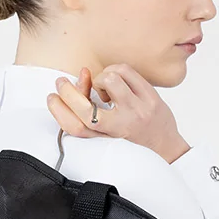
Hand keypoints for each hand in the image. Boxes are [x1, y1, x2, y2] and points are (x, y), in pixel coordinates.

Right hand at [46, 64, 191, 165]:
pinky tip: (118, 81)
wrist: (167, 148)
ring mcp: (137, 111)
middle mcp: (121, 128)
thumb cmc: (135, 141)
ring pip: (109, 80)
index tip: (52, 98)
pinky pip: (125, 71)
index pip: (76, 128)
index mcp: (107, 140)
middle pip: (86, 108)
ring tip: (105, 87)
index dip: (58, 111)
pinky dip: (115, 70)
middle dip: (68, 91)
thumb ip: (92, 113)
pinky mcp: (150, 98)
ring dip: (100, 78)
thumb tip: (82, 78)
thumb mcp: (110, 134)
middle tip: (63, 83)